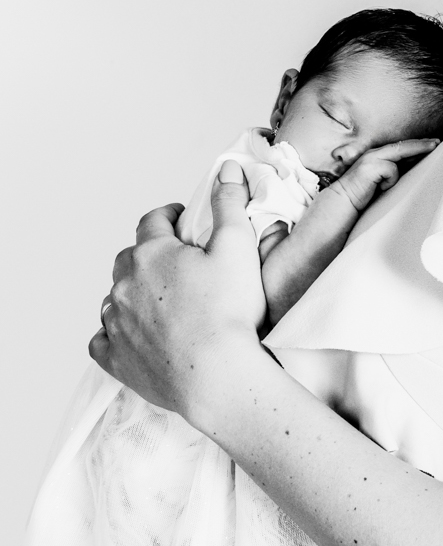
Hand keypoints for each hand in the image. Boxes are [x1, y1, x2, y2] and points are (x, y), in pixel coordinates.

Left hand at [90, 164, 264, 423]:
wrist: (217, 376)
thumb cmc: (229, 313)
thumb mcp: (238, 247)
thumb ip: (229, 204)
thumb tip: (227, 170)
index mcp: (151, 253)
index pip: (152, 221)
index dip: (168, 217)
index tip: (180, 221)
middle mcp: (124, 285)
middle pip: (129, 259)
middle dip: (149, 256)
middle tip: (177, 265)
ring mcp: (115, 323)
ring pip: (114, 298)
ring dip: (131, 294)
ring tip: (161, 302)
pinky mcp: (114, 358)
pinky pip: (102, 340)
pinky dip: (114, 335)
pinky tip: (134, 336)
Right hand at [329, 137, 438, 215]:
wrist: (343, 201)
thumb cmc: (363, 194)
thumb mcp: (382, 180)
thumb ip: (394, 173)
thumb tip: (414, 168)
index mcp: (378, 156)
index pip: (401, 148)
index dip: (417, 146)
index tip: (433, 144)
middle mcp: (375, 153)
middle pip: (403, 146)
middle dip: (422, 144)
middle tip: (437, 143)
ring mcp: (372, 158)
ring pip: (400, 153)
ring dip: (410, 158)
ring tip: (417, 159)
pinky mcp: (370, 166)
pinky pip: (392, 170)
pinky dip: (389, 181)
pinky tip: (379, 188)